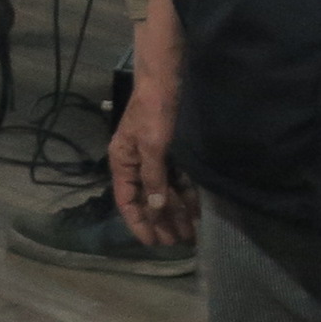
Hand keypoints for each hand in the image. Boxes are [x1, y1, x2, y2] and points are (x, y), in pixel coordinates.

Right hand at [109, 78, 193, 248]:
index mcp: (123, 161)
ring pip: (164, 192)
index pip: (127, 200)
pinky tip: (197, 210)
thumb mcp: (152, 145)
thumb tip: (154, 207)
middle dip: (161, 221)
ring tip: (191, 234)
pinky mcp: (171, 152)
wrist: (168, 77)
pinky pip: (177, 179)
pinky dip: (186, 195)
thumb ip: (153, 178)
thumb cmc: (154, 111)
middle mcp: (137, 163)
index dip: (138, 222)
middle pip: (147, 200)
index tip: (152, 242)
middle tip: (177, 243)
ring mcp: (155, 158)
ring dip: (176, 212)